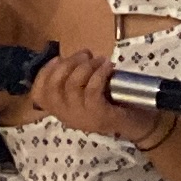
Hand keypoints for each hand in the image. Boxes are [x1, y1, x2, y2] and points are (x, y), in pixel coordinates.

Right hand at [27, 47, 169, 145]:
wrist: (141, 125)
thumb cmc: (115, 104)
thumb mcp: (91, 91)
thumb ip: (80, 79)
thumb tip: (78, 57)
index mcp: (61, 110)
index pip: (39, 94)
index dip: (45, 72)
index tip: (59, 58)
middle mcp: (67, 116)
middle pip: (54, 87)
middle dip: (68, 64)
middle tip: (86, 55)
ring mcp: (82, 118)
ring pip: (72, 86)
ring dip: (86, 66)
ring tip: (100, 60)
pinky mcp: (99, 117)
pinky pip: (91, 91)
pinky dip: (99, 74)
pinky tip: (108, 66)